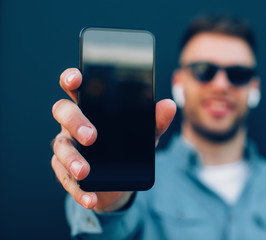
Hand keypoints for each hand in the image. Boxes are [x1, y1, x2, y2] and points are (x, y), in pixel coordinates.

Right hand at [51, 68, 175, 210]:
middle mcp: (74, 123)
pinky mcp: (66, 170)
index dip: (71, 79)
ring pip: (60, 146)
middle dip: (74, 121)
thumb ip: (155, 120)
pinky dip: (77, 190)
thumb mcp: (145, 135)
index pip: (76, 87)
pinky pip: (65, 178)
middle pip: (63, 112)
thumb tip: (169, 105)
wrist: (121, 181)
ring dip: (71, 159)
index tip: (76, 78)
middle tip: (92, 136)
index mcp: (92, 108)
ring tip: (84, 172)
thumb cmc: (129, 148)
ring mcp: (68, 146)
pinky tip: (89, 198)